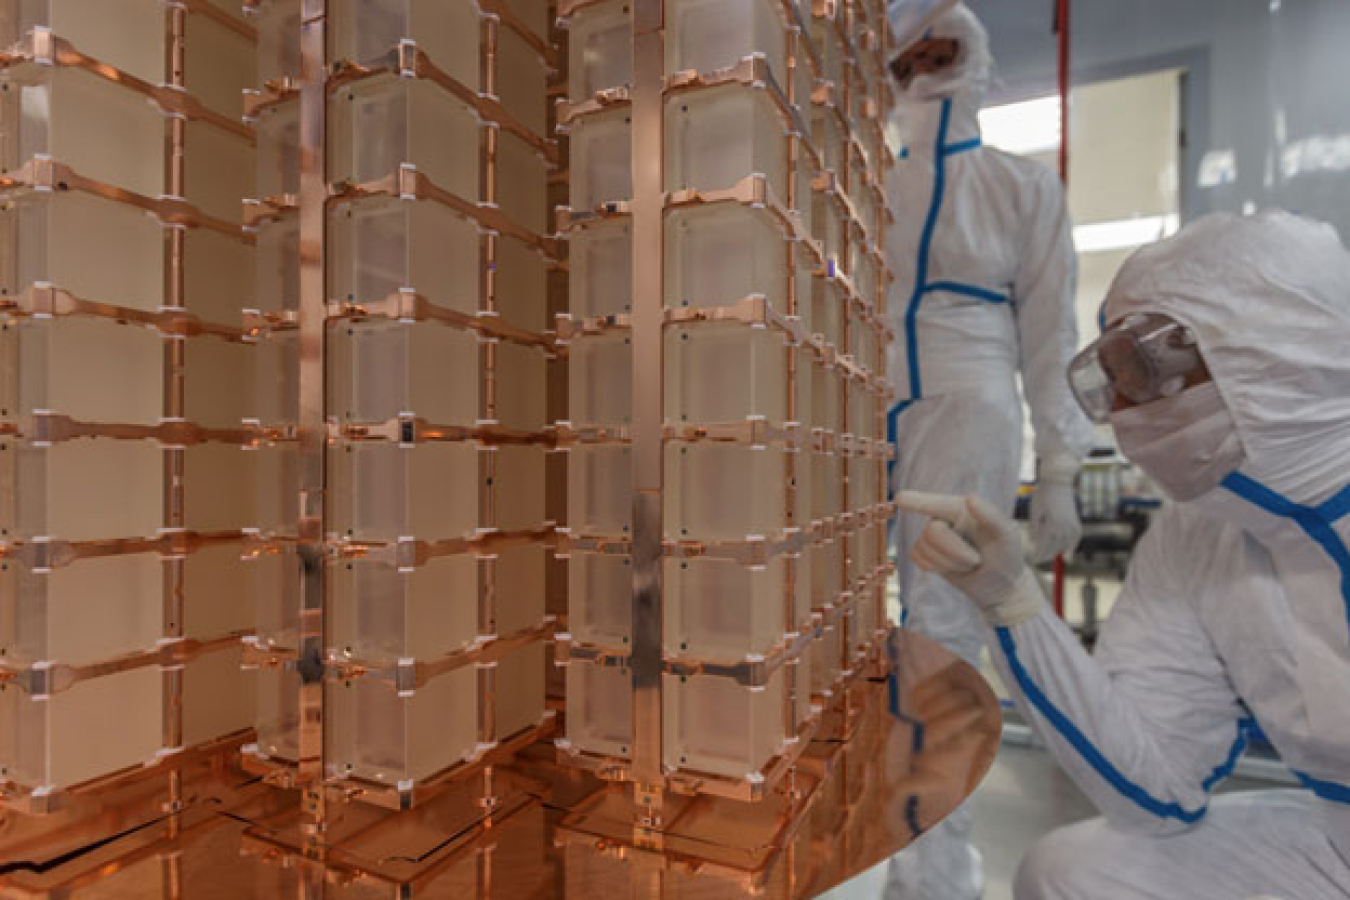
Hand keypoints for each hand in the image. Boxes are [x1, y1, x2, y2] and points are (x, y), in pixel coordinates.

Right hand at [896, 491, 1045, 627]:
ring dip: (950, 563)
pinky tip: (953, 568)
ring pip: (924, 548)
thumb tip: (970, 499)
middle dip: (955, 551)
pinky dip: (937, 568)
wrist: (1000, 586)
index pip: (937, 503)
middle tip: (976, 560)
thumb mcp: (1007, 535)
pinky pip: (917, 558)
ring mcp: (932, 536)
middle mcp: (943, 518)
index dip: (917, 501)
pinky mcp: (925, 554)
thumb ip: (991, 515)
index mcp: (962, 508)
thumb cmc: (1006, 555)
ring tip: (969, 564)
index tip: (900, 498)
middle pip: (932, 532)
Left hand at [1028, 476, 1081, 563]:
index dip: (1037, 556)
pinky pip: (1075, 541)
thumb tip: (1036, 544)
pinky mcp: (1077, 524)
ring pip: (1064, 547)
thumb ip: (1035, 530)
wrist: (1058, 483)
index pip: (1043, 548)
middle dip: (1045, 556)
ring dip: (1056, 552)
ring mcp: (1072, 527)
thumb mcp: (1034, 512)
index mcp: (1050, 527)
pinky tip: (1067, 557)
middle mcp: (1063, 529)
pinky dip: (1071, 548)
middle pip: (1053, 550)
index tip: (1033, 562)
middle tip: (1038, 560)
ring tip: (1048, 556)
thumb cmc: (1042, 496)